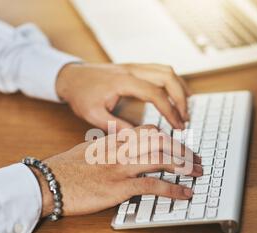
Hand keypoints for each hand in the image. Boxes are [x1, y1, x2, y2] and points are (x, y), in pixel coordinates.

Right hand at [31, 125, 201, 216]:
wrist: (47, 183)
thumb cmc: (65, 169)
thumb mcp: (87, 151)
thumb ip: (107, 148)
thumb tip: (119, 149)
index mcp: (113, 140)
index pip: (148, 132)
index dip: (169, 138)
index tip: (180, 146)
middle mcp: (120, 150)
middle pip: (161, 143)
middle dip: (183, 150)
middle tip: (197, 160)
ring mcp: (121, 167)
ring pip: (161, 160)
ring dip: (185, 166)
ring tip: (198, 173)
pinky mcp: (119, 187)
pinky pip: (153, 185)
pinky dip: (173, 189)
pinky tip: (184, 193)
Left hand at [55, 63, 190, 131]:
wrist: (71, 76)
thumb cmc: (80, 95)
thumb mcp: (93, 114)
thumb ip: (115, 126)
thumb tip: (137, 140)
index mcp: (123, 81)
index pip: (155, 93)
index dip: (170, 111)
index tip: (178, 127)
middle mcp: (132, 70)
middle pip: (167, 76)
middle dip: (181, 98)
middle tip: (185, 119)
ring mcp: (135, 66)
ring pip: (167, 70)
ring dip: (180, 88)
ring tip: (186, 109)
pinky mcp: (135, 68)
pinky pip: (161, 70)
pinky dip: (173, 82)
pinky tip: (176, 96)